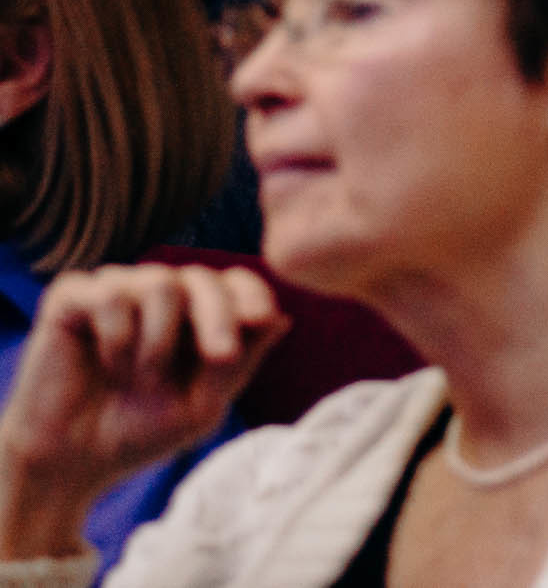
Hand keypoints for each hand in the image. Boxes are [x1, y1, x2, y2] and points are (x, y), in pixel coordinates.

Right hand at [0, 265, 286, 558]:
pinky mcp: (72, 298)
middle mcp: (160, 295)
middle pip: (202, 277)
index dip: (252, 293)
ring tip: (140, 377)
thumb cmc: (140, 432)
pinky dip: (117, 333)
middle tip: (219, 358)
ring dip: (158, 340)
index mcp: (197, 315)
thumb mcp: (202, 406)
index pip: (235, 282)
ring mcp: (117, 291)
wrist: (72, 462)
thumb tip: (283, 318)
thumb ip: (240, 363)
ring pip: (158, 281)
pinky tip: (107, 362)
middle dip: (219, 316)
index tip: (260, 320)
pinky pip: (109, 293)